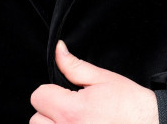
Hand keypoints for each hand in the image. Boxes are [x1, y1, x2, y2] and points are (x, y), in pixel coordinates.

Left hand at [30, 41, 158, 123]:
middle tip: (70, 111)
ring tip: (76, 122)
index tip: (64, 94)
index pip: (39, 96)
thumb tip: (59, 49)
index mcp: (73, 111)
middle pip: (36, 121)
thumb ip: (75, 66)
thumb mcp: (104, 79)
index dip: (51, 91)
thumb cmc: (131, 105)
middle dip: (49, 113)